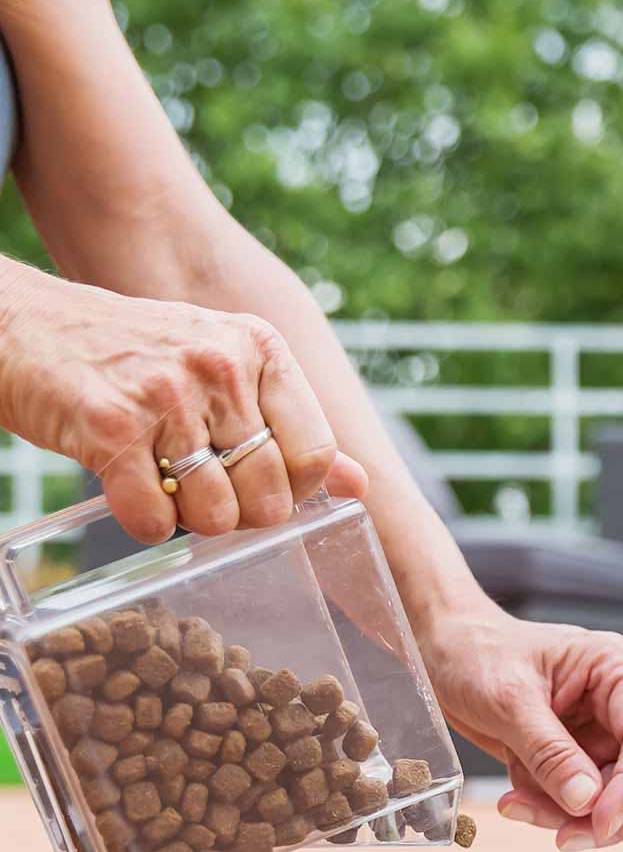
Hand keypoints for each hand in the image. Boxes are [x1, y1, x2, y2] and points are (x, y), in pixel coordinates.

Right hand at [0, 271, 366, 541]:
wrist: (25, 327)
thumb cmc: (134, 356)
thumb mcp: (224, 369)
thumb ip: (291, 426)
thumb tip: (360, 485)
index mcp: (259, 349)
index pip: (315, 452)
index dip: (292, 488)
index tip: (259, 482)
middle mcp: (219, 366)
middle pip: (270, 493)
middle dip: (240, 511)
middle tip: (202, 486)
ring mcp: (165, 395)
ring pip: (217, 514)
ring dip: (188, 517)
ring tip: (162, 480)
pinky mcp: (109, 428)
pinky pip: (154, 521)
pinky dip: (144, 524)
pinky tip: (128, 489)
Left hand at [418, 605, 622, 849]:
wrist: (447, 654)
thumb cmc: (477, 653)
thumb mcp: (508, 700)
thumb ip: (549, 752)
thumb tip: (586, 800)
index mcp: (619, 670)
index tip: (601, 823)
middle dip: (611, 812)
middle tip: (565, 837)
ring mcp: (605, 734)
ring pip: (619, 798)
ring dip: (571, 816)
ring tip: (518, 805)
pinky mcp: (582, 759)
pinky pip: (584, 803)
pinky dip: (552, 812)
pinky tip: (516, 799)